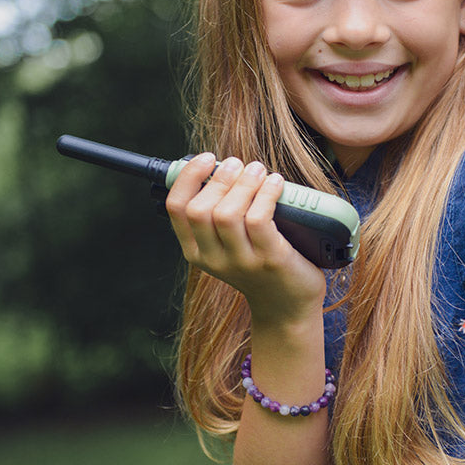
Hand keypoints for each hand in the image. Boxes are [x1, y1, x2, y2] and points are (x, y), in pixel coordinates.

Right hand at [165, 153, 325, 324]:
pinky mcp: (269, 260)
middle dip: (220, 178)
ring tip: (258, 170)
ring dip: (244, 183)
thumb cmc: (261, 263)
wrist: (287, 306)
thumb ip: (223, 210)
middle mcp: (213, 259)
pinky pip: (258, 219)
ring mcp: (241, 262)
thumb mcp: (232, 242)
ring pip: (227, 213)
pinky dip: (266, 194)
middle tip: (238, 163)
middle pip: (200, 209)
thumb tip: (225, 166)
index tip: (206, 158)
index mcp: (197, 251)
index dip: (188, 177)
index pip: (177, 209)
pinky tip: (276, 183)